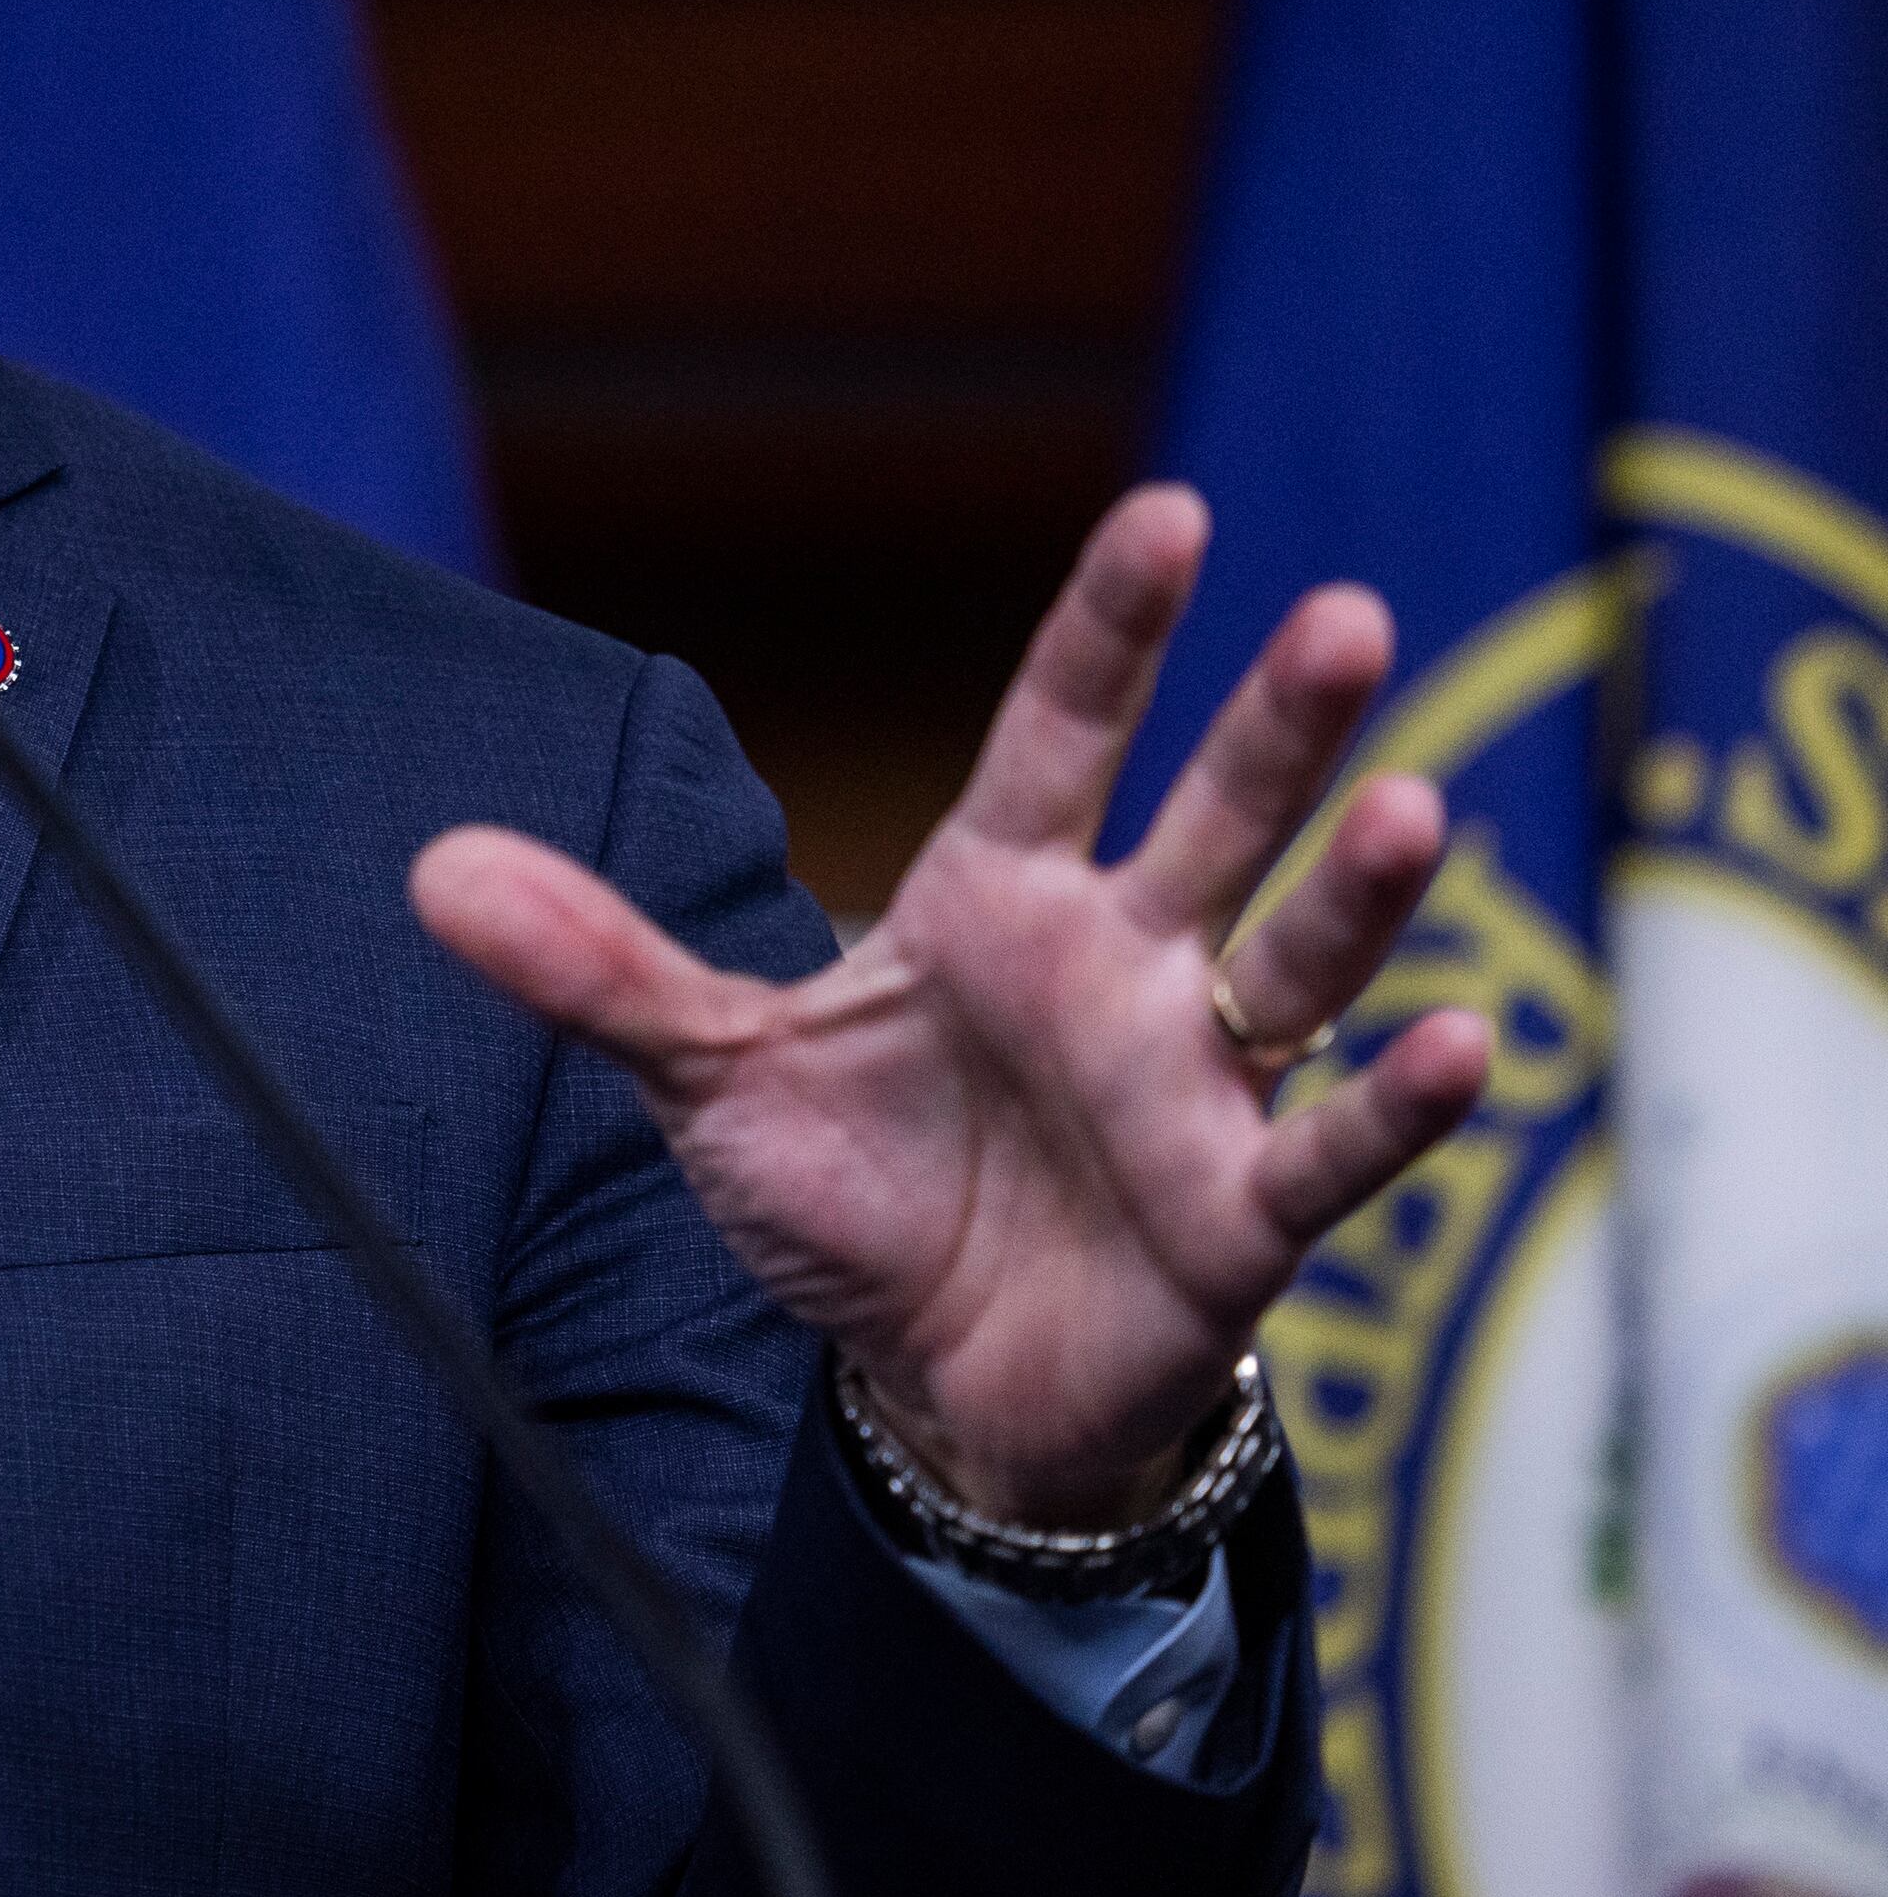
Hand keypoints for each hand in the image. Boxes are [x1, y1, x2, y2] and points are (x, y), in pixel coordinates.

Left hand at [411, 488, 1494, 1526]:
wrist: (931, 1383)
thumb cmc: (849, 1197)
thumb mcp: (706, 1075)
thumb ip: (594, 968)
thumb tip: (429, 871)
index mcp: (997, 903)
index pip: (1061, 733)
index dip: (1113, 629)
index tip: (1169, 513)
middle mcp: (1121, 965)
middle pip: (1212, 818)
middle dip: (1278, 724)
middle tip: (1346, 614)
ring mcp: (1197, 1083)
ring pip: (1295, 960)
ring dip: (1360, 893)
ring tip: (1410, 809)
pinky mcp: (1242, 1213)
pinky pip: (1337, 1146)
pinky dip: (1399, 1101)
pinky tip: (1466, 1045)